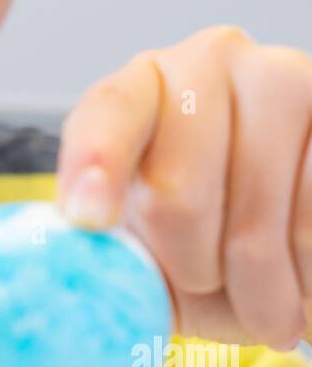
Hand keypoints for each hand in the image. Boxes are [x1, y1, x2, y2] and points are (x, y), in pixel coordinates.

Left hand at [55, 25, 311, 350]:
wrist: (285, 232)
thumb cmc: (199, 238)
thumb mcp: (145, 245)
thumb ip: (109, 254)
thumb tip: (78, 267)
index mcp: (137, 87)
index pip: (107, 117)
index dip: (95, 165)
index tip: (89, 218)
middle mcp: (207, 61)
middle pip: (178, 197)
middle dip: (193, 271)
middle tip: (210, 286)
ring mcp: (281, 77)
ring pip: (258, 224)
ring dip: (263, 295)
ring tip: (267, 305)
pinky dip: (308, 277)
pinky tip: (302, 280)